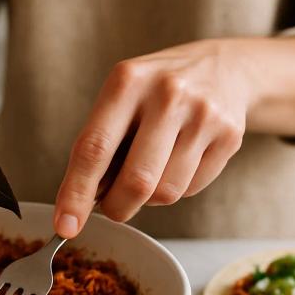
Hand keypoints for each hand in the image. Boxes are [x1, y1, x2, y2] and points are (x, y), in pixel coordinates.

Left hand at [53, 40, 249, 237]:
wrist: (223, 68)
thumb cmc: (156, 91)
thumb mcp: (122, 98)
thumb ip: (101, 144)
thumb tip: (82, 202)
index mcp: (127, 82)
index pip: (95, 149)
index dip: (77, 193)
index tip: (65, 226)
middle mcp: (167, 94)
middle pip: (136, 180)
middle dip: (118, 208)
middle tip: (113, 208)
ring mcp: (203, 115)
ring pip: (166, 192)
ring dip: (150, 198)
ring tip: (152, 172)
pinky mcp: (229, 136)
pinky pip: (191, 189)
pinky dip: (177, 189)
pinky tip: (179, 162)